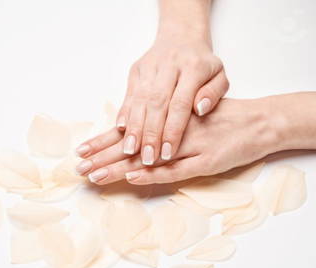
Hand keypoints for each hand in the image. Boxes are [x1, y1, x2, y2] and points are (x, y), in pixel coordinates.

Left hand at [76, 97, 282, 184]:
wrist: (256, 121)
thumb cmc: (220, 117)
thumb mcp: (187, 115)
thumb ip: (161, 125)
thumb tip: (132, 133)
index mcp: (165, 121)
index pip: (127, 133)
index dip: (103, 142)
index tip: (81, 151)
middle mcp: (171, 133)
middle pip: (131, 147)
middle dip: (102, 158)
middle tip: (78, 168)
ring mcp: (188, 149)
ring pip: (147, 159)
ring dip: (119, 167)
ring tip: (95, 176)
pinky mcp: (205, 162)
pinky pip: (176, 170)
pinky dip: (154, 174)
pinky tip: (135, 177)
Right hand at [115, 36, 228, 165]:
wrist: (181, 37)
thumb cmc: (203, 65)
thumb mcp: (220, 76)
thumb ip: (214, 93)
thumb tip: (200, 110)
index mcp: (193, 68)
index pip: (180, 104)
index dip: (173, 130)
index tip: (168, 153)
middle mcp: (169, 65)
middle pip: (156, 103)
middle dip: (150, 133)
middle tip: (147, 157)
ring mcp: (149, 67)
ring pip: (139, 99)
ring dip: (134, 126)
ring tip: (130, 149)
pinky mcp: (136, 70)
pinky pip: (128, 94)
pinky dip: (124, 113)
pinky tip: (120, 131)